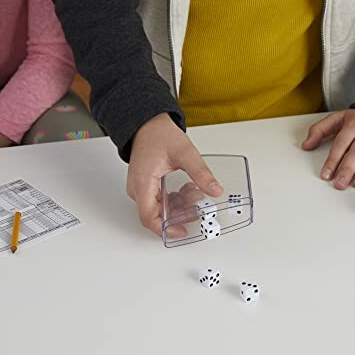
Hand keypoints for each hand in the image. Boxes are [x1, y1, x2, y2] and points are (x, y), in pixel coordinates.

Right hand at [127, 113, 222, 237]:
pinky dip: (176, 199)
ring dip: (180, 205)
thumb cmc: (158, 134)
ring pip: (161, 208)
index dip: (166, 229)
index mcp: (143, 183)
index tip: (182, 232)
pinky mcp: (148, 185)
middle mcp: (138, 189)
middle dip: (179, 214)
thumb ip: (201, 173)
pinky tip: (188, 189)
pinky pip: (161, 200)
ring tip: (195, 192)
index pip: (149, 217)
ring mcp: (142, 188)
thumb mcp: (185, 153)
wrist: (147, 122)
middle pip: (157, 215)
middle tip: (197, 206)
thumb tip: (215, 190)